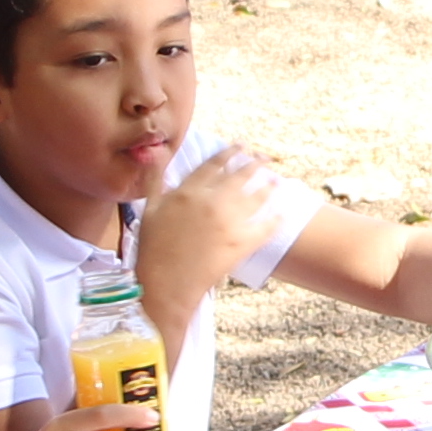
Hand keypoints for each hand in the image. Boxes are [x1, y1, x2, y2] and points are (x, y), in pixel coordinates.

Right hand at [136, 143, 291, 308]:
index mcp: (189, 191)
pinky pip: (265, 227)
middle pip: (240, 175)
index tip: (240, 146)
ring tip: (276, 182)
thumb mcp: (150, 209)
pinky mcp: (241, 243)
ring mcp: (229, 222)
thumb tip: (157, 153)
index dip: (229, 152)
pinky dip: (275, 220)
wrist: (166, 283)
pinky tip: (281, 215)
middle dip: (256, 163)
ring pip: (256, 197)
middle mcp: (212, 201)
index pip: (214, 164)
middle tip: (265, 158)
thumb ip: (156, 179)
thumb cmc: (153, 249)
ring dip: (268, 187)